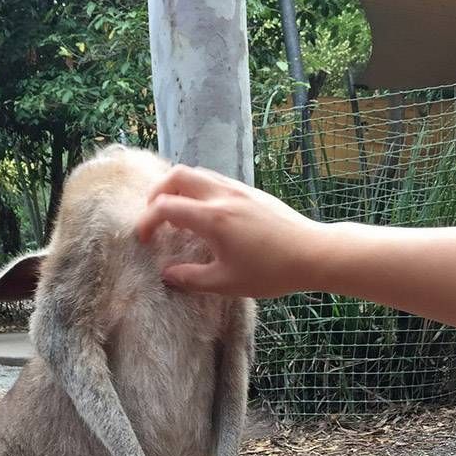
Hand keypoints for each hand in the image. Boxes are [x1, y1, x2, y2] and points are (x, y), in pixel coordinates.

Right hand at [136, 164, 329, 297]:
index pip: (165, 206)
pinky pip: (215, 179)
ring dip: (178, 188)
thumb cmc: (270, 271)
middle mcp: (222, 195)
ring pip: (197, 173)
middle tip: (153, 216)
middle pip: (177, 175)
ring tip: (175, 213)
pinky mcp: (250, 191)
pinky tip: (203, 213)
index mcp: (212, 218)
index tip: (143, 239)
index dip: (147, 221)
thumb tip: (167, 275)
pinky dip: (198, 189)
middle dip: (157, 192)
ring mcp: (238, 189)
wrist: (312, 253)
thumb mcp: (226, 282)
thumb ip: (191, 279)